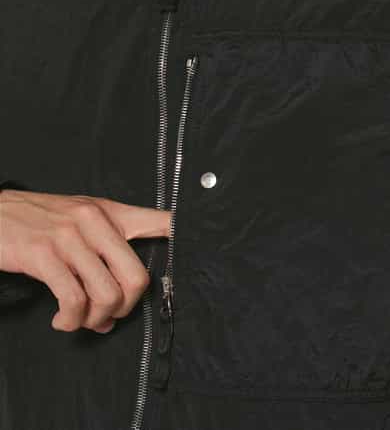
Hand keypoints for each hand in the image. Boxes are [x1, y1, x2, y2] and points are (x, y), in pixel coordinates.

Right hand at [0, 189, 170, 333]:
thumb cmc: (44, 220)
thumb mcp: (83, 219)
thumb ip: (107, 256)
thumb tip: (118, 308)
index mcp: (111, 213)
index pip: (159, 220)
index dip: (184, 233)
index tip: (202, 245)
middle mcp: (96, 222)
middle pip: (137, 277)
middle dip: (127, 307)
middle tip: (111, 314)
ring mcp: (70, 238)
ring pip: (107, 294)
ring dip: (96, 319)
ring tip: (83, 319)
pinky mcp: (44, 255)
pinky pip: (74, 300)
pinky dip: (72, 320)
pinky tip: (63, 320)